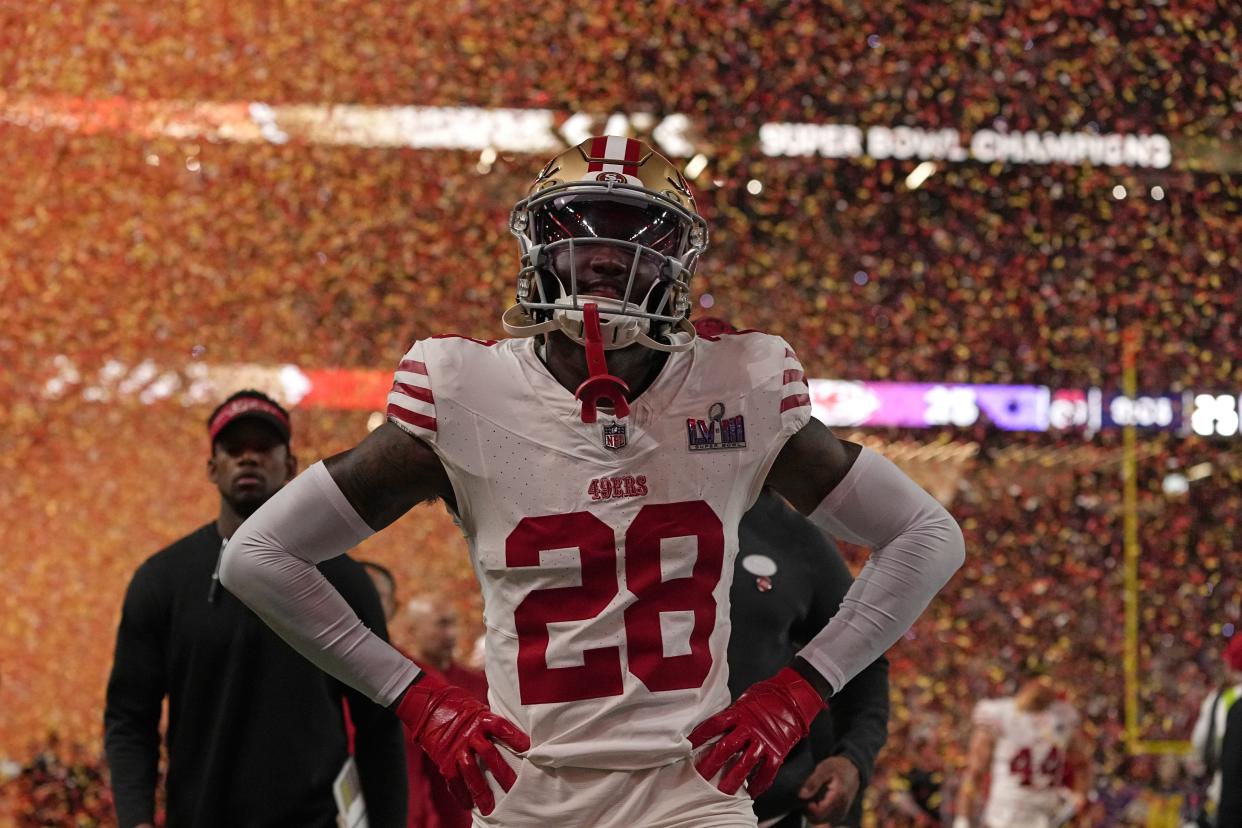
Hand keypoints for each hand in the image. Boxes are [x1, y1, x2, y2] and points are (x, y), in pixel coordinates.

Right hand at [396, 671, 529, 813]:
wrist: (428, 706)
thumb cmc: (459, 707)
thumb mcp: (479, 709)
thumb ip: (492, 724)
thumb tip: (514, 737)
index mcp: (481, 718)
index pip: (501, 727)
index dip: (514, 737)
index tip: (528, 748)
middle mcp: (469, 733)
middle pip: (489, 754)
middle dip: (502, 773)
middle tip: (515, 789)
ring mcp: (456, 747)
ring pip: (471, 771)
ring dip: (481, 791)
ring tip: (490, 808)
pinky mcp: (444, 758)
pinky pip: (453, 779)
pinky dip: (460, 793)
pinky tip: (468, 805)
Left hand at [689, 667, 826, 796]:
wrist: (794, 696)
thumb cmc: (766, 696)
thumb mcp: (744, 700)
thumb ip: (731, 715)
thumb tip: (713, 726)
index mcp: (738, 712)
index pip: (714, 725)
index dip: (699, 736)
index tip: (686, 746)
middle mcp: (749, 727)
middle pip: (726, 747)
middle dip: (711, 763)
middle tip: (699, 777)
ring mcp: (764, 739)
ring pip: (745, 762)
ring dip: (733, 779)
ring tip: (723, 792)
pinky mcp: (778, 750)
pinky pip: (768, 770)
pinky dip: (760, 783)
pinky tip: (752, 792)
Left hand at [800, 755, 860, 823]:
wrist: (853, 770)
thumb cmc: (838, 767)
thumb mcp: (824, 768)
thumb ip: (813, 782)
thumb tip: (801, 795)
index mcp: (838, 797)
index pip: (819, 813)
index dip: (808, 807)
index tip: (805, 795)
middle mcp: (841, 808)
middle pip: (818, 819)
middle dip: (808, 810)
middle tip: (807, 796)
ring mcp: (841, 813)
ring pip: (820, 820)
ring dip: (812, 812)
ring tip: (813, 797)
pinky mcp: (840, 814)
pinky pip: (825, 819)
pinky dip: (818, 812)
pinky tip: (817, 801)